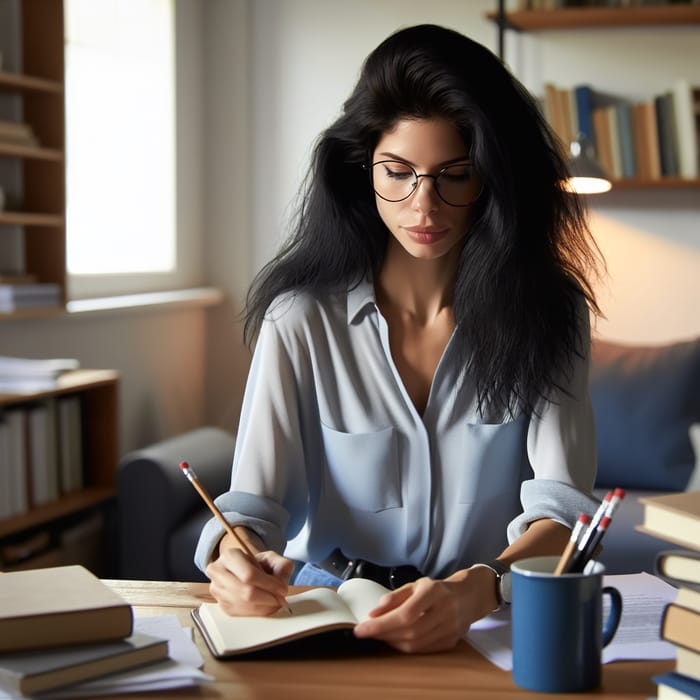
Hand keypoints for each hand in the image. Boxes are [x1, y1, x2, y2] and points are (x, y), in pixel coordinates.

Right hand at [206, 545, 293, 616]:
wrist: (244, 571)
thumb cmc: (258, 564)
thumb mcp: (272, 558)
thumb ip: (281, 566)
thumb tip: (281, 585)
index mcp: (229, 556)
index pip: (249, 575)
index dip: (269, 585)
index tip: (282, 589)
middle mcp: (218, 572)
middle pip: (246, 593)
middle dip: (269, 598)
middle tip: (281, 598)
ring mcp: (217, 590)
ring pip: (245, 605)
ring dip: (265, 606)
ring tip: (275, 602)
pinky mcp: (222, 606)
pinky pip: (242, 614)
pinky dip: (259, 612)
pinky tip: (266, 606)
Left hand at [352, 567, 497, 652]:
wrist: (471, 596)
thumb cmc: (438, 589)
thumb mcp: (416, 585)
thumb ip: (394, 597)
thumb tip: (373, 613)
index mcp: (434, 592)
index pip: (404, 614)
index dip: (381, 625)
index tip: (360, 629)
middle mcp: (444, 611)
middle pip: (409, 631)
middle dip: (383, 634)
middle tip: (366, 632)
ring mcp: (450, 629)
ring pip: (416, 644)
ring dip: (392, 642)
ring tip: (379, 635)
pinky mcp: (452, 642)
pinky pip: (424, 650)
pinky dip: (406, 647)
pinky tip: (395, 640)